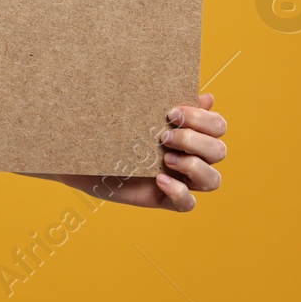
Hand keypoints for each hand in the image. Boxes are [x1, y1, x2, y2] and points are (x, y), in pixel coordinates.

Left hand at [26, 93, 227, 212]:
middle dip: (196, 140)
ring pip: (213, 179)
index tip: (172, 112)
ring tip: (166, 159)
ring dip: (194, 166)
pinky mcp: (166, 199)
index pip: (218, 126)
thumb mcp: (134, 112)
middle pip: (219, 151)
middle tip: (164, 135)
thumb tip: (208, 97)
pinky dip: (180, 193)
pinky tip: (160, 181)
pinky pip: (188, 204)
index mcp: (189, 130)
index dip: (204, 119)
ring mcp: (181, 179)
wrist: (81, 151)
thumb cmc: (111, 127)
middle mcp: (190, 155)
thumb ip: (166, 101)